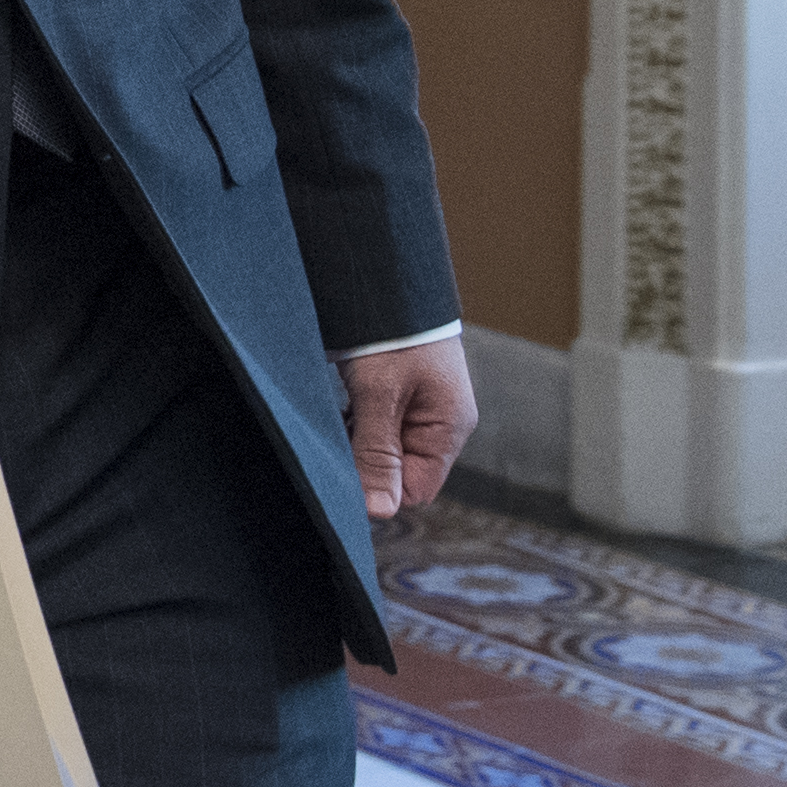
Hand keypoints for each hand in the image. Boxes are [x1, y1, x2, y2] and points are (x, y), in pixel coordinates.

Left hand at [338, 337, 475, 518]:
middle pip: (398, 469)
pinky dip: (353, 421)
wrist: (383, 275)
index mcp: (448, 427)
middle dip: (365, 460)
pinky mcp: (397, 392)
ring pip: (382, 447)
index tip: (347, 467)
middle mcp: (438, 422)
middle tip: (338, 433)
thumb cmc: (392, 332)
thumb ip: (377, 452)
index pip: (416, 489)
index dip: (381, 486)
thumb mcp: (380, 394)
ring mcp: (419, 407)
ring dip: (356, 439)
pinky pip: (374, 425)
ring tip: (340, 410)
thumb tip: (379, 511)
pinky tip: (339, 402)